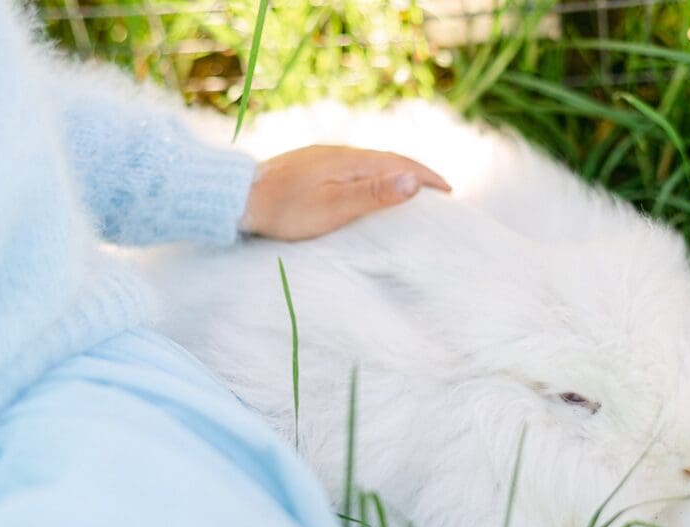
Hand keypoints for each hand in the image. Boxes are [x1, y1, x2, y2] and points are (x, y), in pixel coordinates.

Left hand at [240, 145, 450, 240]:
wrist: (240, 198)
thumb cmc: (286, 210)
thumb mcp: (334, 208)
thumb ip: (374, 194)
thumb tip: (414, 180)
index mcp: (351, 161)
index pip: (401, 163)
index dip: (428, 177)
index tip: (450, 192)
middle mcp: (340, 153)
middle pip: (388, 159)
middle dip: (417, 173)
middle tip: (439, 191)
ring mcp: (323, 157)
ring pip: (370, 163)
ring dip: (395, 174)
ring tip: (411, 191)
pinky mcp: (311, 165)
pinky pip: (353, 167)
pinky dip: (373, 176)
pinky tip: (369, 187)